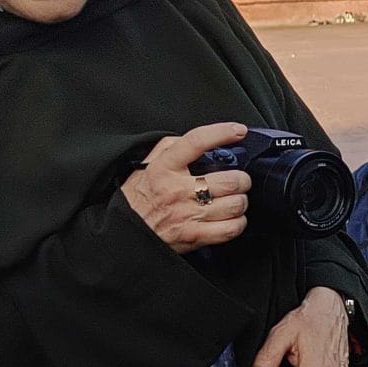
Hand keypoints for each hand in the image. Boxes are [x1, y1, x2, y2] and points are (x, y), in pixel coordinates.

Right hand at [124, 123, 251, 253]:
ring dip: (240, 202)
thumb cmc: (138, 198)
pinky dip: (238, 223)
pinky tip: (231, 219)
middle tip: (239, 181)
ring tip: (234, 200)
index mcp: (164, 168)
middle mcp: (177, 190)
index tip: (238, 130)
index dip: (221, 132)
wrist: (125, 232)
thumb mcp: (146, 166)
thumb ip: (170, 147)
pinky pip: (230, 229)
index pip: (196, 142)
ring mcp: (186, 214)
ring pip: (235, 205)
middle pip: (230, 180)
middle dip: (242, 180)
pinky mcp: (193, 236)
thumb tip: (200, 140)